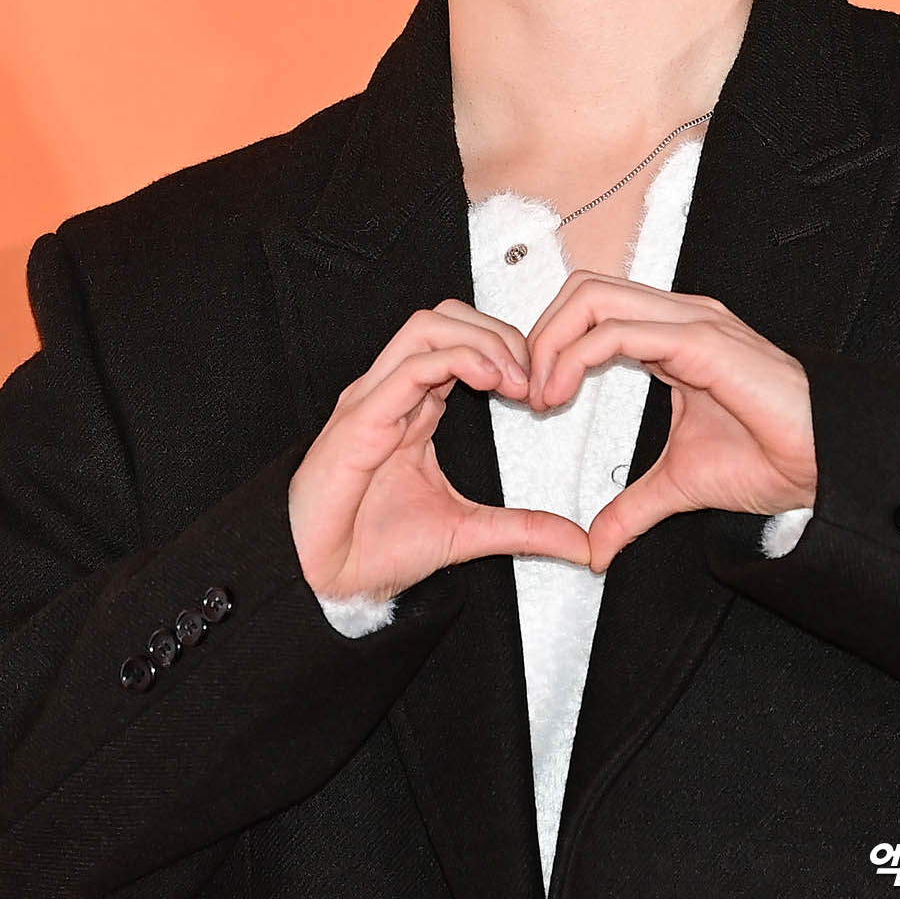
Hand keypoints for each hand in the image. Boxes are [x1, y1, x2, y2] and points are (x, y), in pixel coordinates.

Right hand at [288, 300, 589, 603]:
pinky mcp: (360, 418)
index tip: (539, 388)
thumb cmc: (373, 549)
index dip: (505, 349)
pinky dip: (457, 360)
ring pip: (427, 327)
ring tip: (513, 376)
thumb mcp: (468, 533)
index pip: (459, 341)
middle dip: (498, 332)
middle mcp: (392, 393)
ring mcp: (373, 399)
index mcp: (413, 407)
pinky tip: (488, 380)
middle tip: (532, 374)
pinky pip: (409, 367)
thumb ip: (523, 529)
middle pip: (445, 318)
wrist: (323, 582)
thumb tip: (576, 542)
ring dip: (481, 340)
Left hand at [525, 272, 816, 571]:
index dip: (551, 343)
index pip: (591, 308)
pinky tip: (563, 392)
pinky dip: (577, 356)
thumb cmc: (772, 458)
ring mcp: (689, 321)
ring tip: (541, 393)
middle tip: (528, 390)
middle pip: (583, 288)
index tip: (534, 397)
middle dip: (541, 334)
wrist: (823, 466)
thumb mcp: (679, 485)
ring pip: (593, 296)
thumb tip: (597, 545)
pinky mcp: (700, 340)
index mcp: (671, 336)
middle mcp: (677, 317)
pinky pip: (620, 331)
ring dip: (551, 341)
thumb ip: (631, 507)